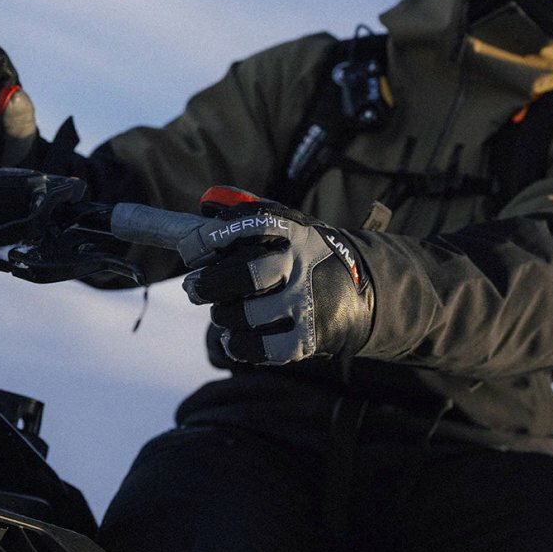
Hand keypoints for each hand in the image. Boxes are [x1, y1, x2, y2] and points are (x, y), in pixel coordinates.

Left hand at [178, 187, 374, 364]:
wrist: (363, 292)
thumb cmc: (307, 256)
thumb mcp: (290, 226)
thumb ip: (249, 213)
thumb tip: (206, 204)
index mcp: (295, 232)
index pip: (251, 225)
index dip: (214, 236)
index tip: (189, 250)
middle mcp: (301, 265)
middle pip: (245, 274)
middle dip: (208, 283)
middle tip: (193, 288)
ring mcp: (305, 303)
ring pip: (244, 313)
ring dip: (222, 314)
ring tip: (222, 312)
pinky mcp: (307, 338)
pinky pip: (257, 347)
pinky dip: (237, 344)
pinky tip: (233, 337)